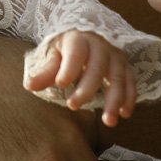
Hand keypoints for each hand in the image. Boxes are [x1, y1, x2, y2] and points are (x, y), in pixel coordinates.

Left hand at [23, 31, 137, 125]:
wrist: (86, 38)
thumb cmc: (66, 50)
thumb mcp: (53, 56)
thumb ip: (44, 72)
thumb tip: (29, 86)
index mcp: (78, 40)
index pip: (75, 53)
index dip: (69, 68)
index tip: (60, 84)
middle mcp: (100, 46)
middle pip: (97, 67)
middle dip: (87, 88)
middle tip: (72, 106)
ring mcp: (115, 56)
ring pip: (118, 77)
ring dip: (114, 100)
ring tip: (108, 121)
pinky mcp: (125, 67)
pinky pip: (131, 82)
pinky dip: (129, 98)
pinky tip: (124, 114)